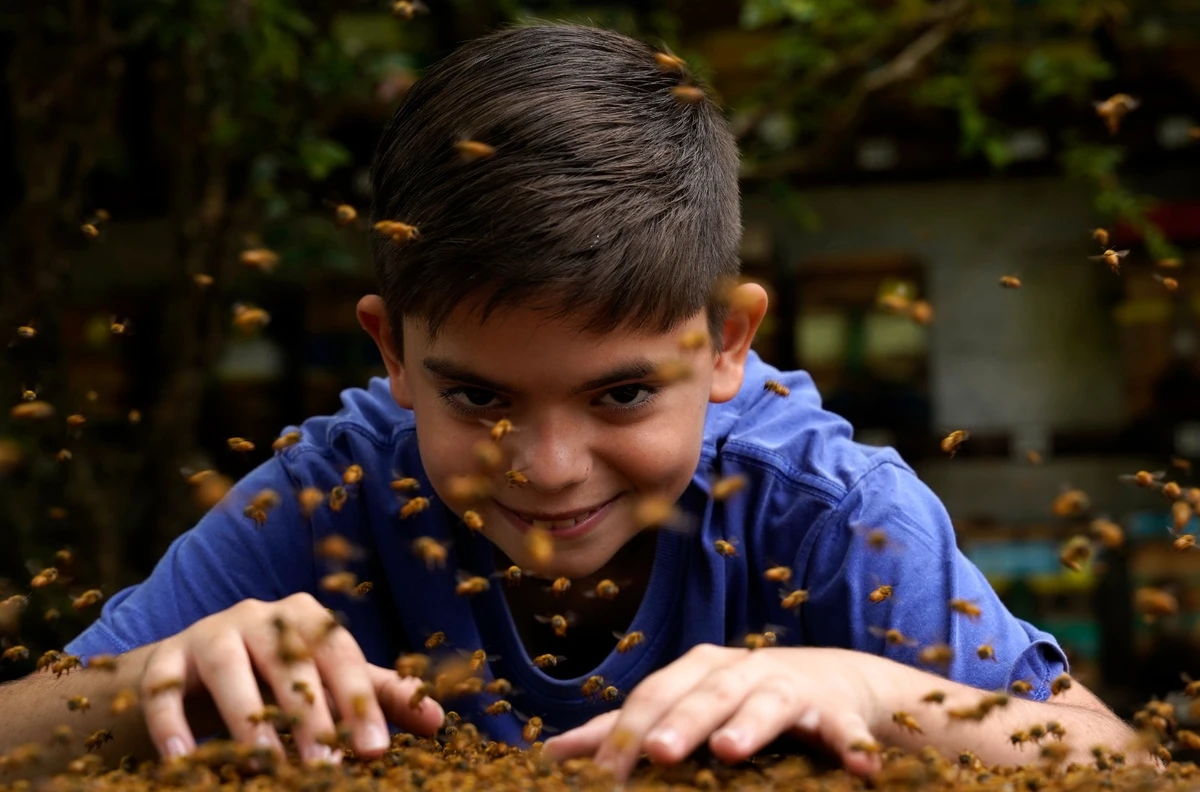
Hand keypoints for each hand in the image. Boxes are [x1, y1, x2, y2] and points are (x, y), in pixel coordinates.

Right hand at [138, 592, 442, 763]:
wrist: (196, 673)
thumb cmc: (281, 678)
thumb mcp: (331, 684)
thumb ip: (380, 698)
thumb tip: (438, 721)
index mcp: (306, 617)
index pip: (340, 655)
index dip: (358, 703)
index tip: (375, 750)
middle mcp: (258, 615)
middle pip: (288, 662)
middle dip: (309, 717)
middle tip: (325, 767)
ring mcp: (209, 632)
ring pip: (228, 668)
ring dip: (247, 717)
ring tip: (265, 763)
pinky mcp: (165, 659)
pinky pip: (163, 688)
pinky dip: (171, 723)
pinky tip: (184, 762)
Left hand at [543, 644, 883, 781]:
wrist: (836, 683)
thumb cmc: (743, 699)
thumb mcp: (684, 707)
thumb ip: (626, 730)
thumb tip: (552, 755)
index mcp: (699, 670)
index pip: (655, 695)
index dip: (628, 731)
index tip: (600, 773)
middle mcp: (741, 671)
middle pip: (705, 694)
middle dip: (680, 722)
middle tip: (656, 753)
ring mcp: (789, 686)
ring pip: (766, 703)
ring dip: (748, 724)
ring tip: (730, 750)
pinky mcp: (836, 710)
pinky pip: (844, 729)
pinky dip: (851, 744)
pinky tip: (860, 769)